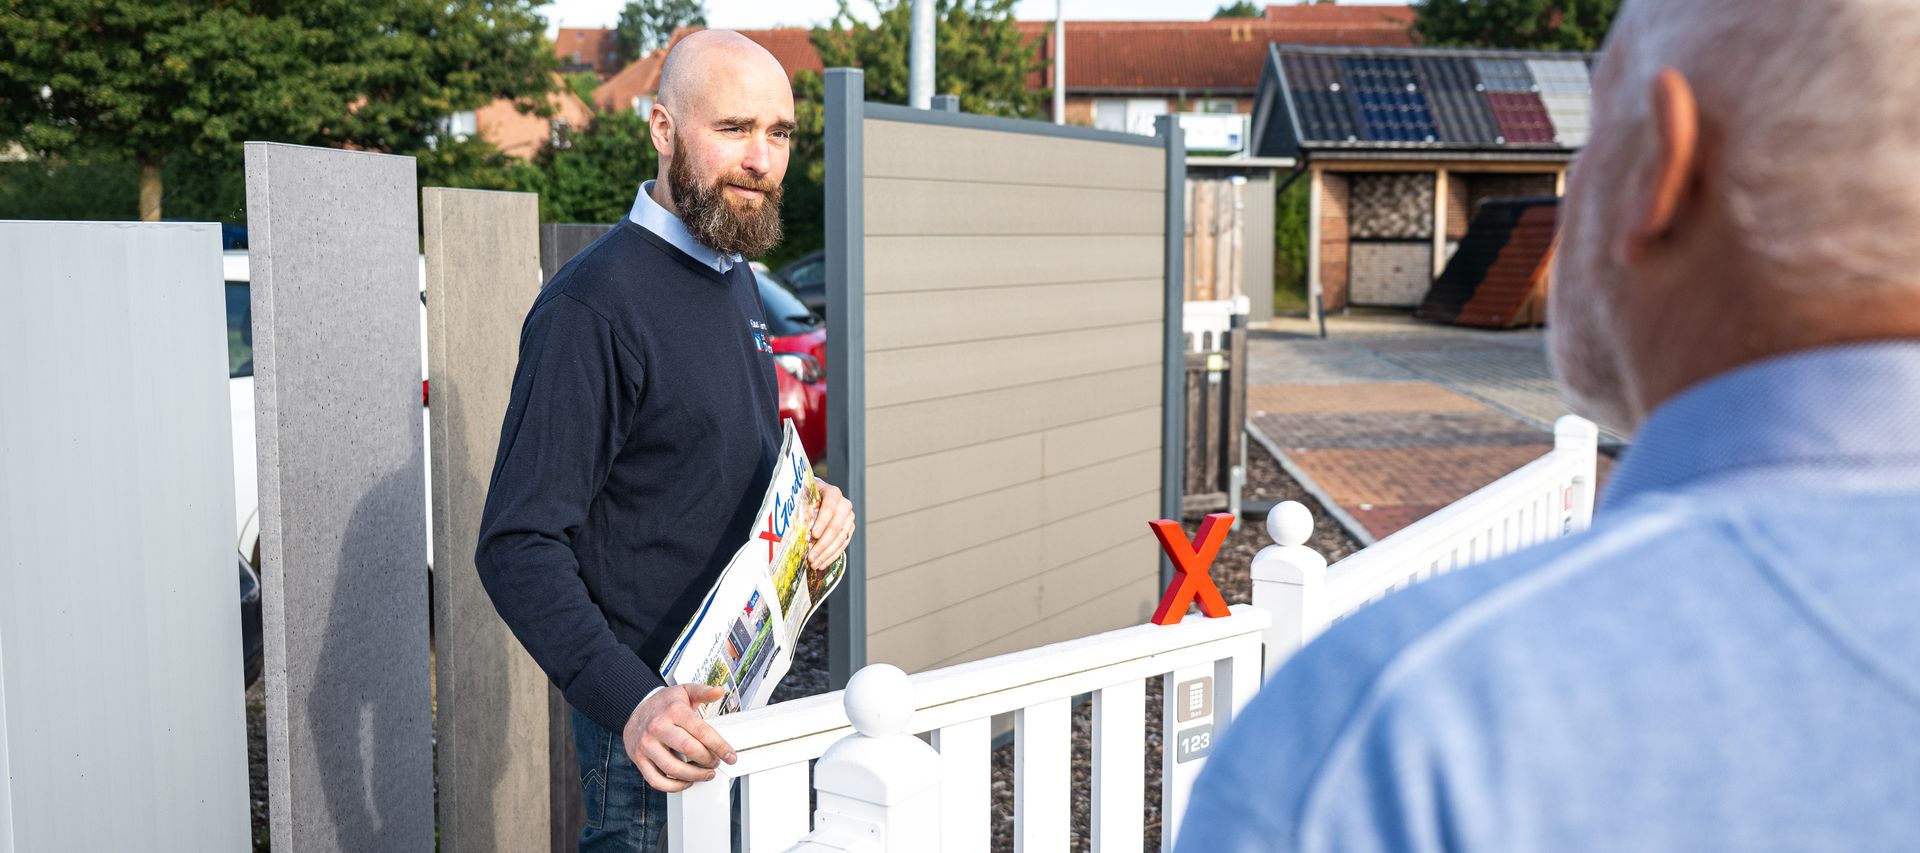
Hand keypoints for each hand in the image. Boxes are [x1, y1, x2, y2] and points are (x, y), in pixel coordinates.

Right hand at [621, 684, 736, 791]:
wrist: (634, 709)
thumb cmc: (664, 704)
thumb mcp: (685, 691)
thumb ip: (704, 692)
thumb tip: (720, 691)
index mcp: (673, 711)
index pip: (701, 731)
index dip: (720, 746)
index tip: (730, 756)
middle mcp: (658, 727)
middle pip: (689, 749)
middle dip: (708, 760)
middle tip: (716, 763)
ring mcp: (647, 745)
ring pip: (673, 768)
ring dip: (695, 776)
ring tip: (706, 774)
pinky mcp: (639, 758)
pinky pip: (656, 780)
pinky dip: (674, 786)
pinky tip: (686, 782)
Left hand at [808, 480, 855, 568]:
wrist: (819, 496)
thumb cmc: (808, 496)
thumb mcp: (803, 496)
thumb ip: (801, 506)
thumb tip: (793, 524)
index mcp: (833, 493)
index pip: (829, 508)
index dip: (822, 522)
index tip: (814, 535)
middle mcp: (844, 505)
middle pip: (836, 527)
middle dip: (822, 544)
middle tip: (811, 556)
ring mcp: (849, 518)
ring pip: (841, 539)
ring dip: (827, 553)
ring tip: (814, 564)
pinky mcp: (849, 530)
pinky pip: (843, 545)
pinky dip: (832, 556)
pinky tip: (822, 564)